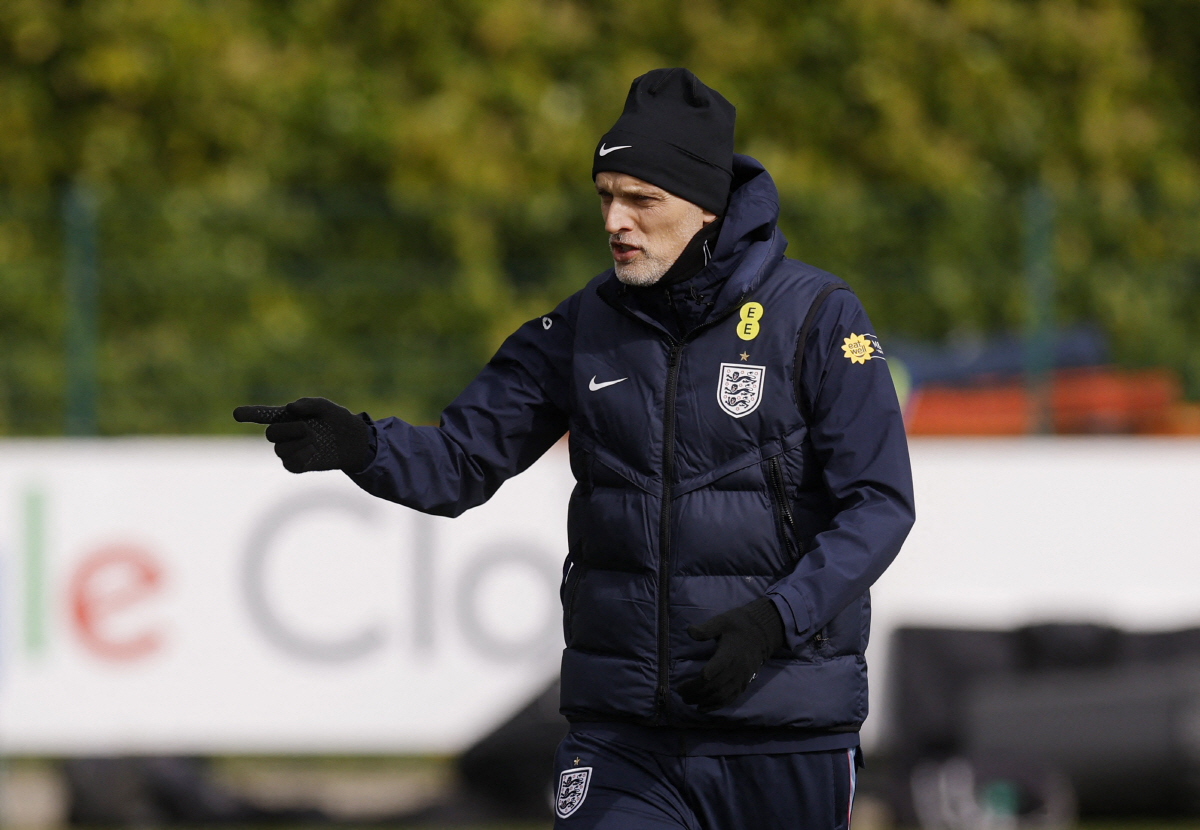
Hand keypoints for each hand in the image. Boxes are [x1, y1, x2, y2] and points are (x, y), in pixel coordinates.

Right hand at [233, 397, 371, 473]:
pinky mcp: (297, 465)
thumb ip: (307, 403)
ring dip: (299, 443)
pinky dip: (302, 457)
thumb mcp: (325, 407)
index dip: (249, 414)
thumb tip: (290, 407)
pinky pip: (289, 464)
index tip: (236, 414)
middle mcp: (284, 434)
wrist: (352, 441)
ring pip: (280, 450)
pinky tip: (314, 452)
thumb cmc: (337, 420)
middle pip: (271, 434)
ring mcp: (289, 450)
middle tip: (308, 428)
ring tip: (315, 440)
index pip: (262, 415)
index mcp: (286, 417)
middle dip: (289, 430)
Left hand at [678, 597, 784, 711]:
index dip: (693, 684)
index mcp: (729, 655)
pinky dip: (716, 706)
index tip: (680, 686)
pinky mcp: (744, 683)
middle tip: (681, 694)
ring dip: (703, 702)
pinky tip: (703, 708)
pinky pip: (730, 699)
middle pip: (713, 688)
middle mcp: (736, 670)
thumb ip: (706, 629)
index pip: (709, 675)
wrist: (761, 633)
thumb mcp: (721, 621)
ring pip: (721, 696)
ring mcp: (741, 678)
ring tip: (688, 701)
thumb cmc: (738, 625)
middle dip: (695, 694)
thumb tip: (689, 631)